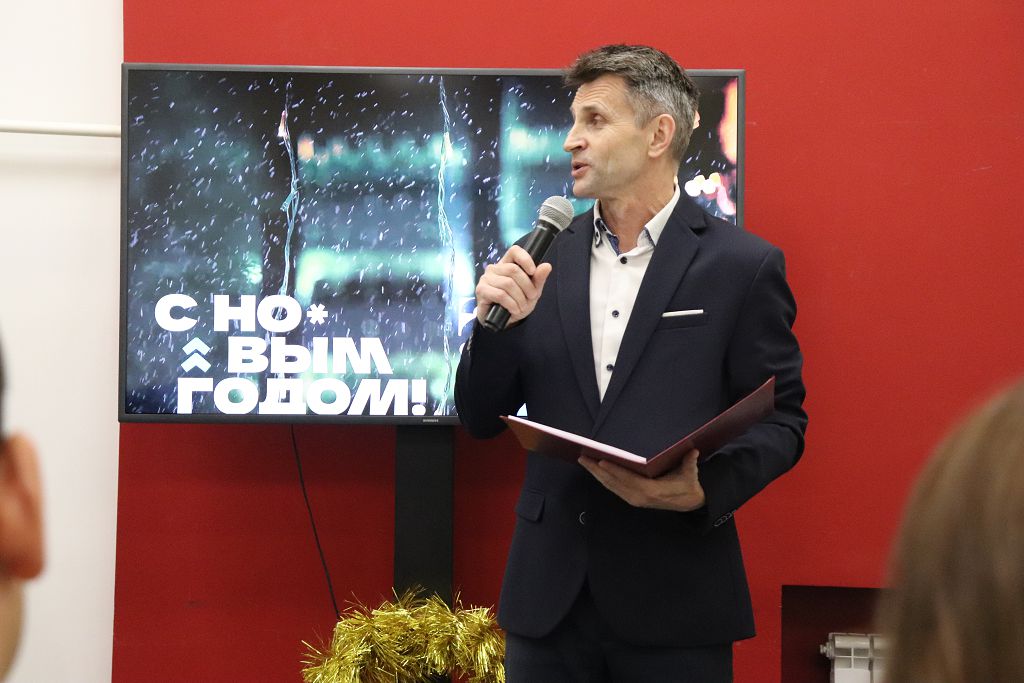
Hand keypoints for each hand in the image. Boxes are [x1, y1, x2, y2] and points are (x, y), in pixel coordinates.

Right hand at [475, 245, 552, 325]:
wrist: (504, 322)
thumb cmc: (517, 303)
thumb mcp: (532, 292)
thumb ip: (538, 279)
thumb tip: (547, 266)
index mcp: (507, 264)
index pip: (514, 251)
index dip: (525, 259)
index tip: (533, 272)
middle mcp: (494, 268)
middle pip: (514, 270)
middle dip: (527, 286)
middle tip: (531, 298)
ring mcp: (486, 278)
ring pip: (508, 284)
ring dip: (520, 299)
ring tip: (522, 307)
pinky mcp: (481, 290)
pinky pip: (500, 295)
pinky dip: (511, 304)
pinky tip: (514, 310)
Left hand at [578, 449, 704, 511]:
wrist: (690, 503)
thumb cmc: (688, 486)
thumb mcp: (690, 475)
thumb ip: (689, 463)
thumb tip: (692, 451)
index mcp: (652, 491)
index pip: (629, 480)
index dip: (615, 471)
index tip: (601, 462)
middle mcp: (640, 497)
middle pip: (615, 483)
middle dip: (597, 470)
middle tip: (583, 458)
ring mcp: (634, 499)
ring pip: (611, 486)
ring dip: (596, 474)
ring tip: (584, 461)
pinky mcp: (632, 499)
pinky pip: (614, 488)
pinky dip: (603, 479)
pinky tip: (595, 470)